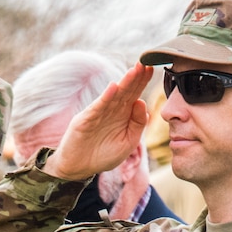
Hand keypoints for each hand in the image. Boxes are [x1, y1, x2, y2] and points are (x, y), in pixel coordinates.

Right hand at [43, 63, 151, 181]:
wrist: (79, 168)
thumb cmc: (103, 155)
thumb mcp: (127, 142)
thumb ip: (137, 124)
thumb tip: (142, 102)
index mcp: (123, 114)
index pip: (135, 94)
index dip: (142, 82)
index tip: (152, 68)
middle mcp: (111, 110)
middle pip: (125, 91)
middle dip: (136, 77)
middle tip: (146, 63)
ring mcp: (97, 113)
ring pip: (113, 96)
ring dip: (124, 83)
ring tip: (134, 70)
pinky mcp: (85, 120)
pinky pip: (97, 108)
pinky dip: (105, 98)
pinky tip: (113, 88)